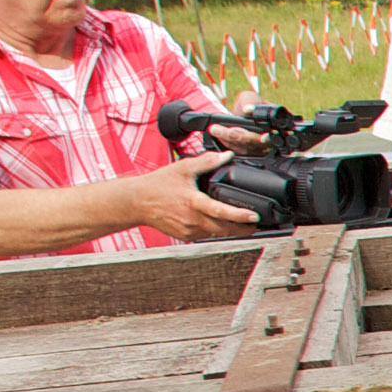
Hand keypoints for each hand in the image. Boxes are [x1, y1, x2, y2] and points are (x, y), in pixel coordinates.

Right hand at [124, 152, 260, 243]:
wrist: (137, 201)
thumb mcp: (183, 168)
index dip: (240, 216)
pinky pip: (206, 236)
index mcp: (193, 203)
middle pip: (224, 229)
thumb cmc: (158, 185)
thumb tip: (226, 155)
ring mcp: (189, 230)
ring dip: (229, 230)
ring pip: (216, 234)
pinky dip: (215, 230)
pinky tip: (219, 222)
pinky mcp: (185, 236)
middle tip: (255, 223)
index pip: (221, 212)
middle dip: (242, 228)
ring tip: (241, 223)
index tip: (254, 217)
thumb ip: (207, 162)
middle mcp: (192, 219)